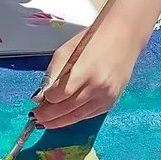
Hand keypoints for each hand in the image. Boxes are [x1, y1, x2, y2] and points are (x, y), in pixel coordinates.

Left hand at [34, 11, 148, 128]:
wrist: (123, 36)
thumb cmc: (93, 39)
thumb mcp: (66, 52)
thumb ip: (53, 75)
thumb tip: (40, 97)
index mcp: (84, 72)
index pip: (58, 95)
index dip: (47, 99)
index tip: (38, 101)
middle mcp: (97, 88)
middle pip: (67, 109)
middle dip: (49, 115)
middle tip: (36, 118)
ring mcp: (106, 96)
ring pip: (78, 116)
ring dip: (60, 121)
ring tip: (47, 123)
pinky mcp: (112, 101)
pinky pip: (90, 115)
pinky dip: (76, 117)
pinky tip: (65, 118)